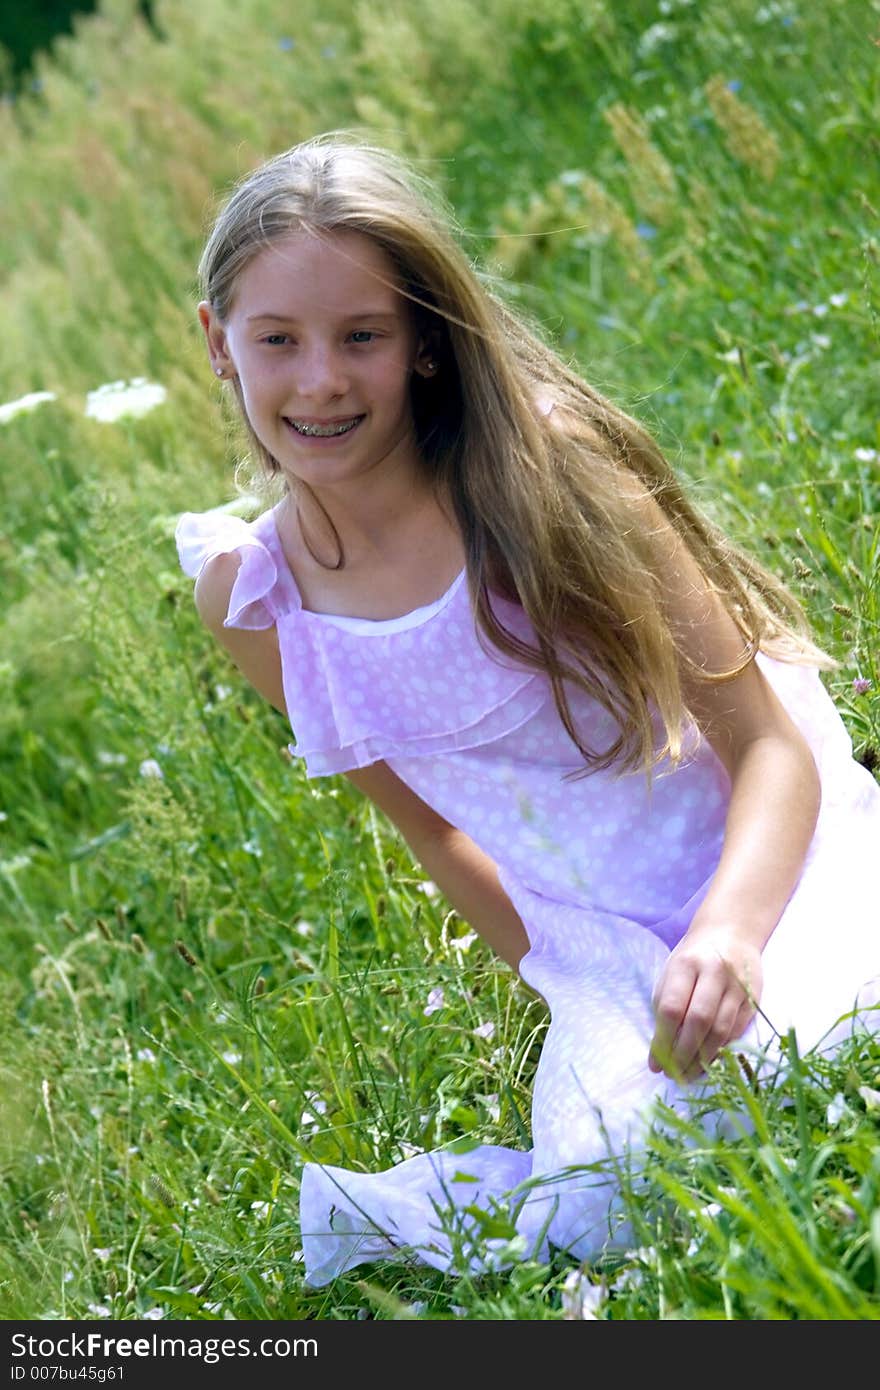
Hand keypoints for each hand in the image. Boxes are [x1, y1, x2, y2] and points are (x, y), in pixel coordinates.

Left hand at [648, 925, 762, 1080]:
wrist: (732, 932)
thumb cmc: (693, 958)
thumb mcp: (673, 971)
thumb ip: (666, 1005)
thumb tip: (659, 1050)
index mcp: (687, 964)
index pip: (672, 1008)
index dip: (662, 1040)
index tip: (654, 1064)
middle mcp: (714, 972)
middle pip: (699, 1021)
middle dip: (683, 1054)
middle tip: (673, 1076)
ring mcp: (737, 985)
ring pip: (721, 1030)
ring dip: (703, 1059)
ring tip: (688, 1075)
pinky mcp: (753, 998)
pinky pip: (736, 1031)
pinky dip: (720, 1050)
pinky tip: (708, 1062)